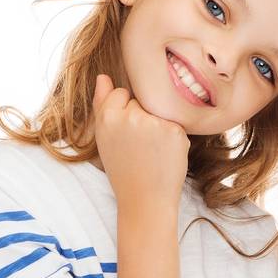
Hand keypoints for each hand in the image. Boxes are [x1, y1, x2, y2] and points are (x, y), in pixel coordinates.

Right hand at [90, 72, 189, 211]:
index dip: (125, 115)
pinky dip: (173, 136)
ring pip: (159, 108)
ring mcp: (153, 122)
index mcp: (107, 116)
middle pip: (142, 100)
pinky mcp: (174, 130)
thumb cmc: (124, 170)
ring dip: (159, 125)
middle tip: (139, 148)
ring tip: (152, 151)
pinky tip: (165, 154)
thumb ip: (102, 104)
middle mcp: (129, 116)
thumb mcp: (104, 138)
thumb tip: (102, 76)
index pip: (122, 93)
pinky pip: (175, 121)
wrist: (145, 201)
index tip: (126, 137)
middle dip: (143, 118)